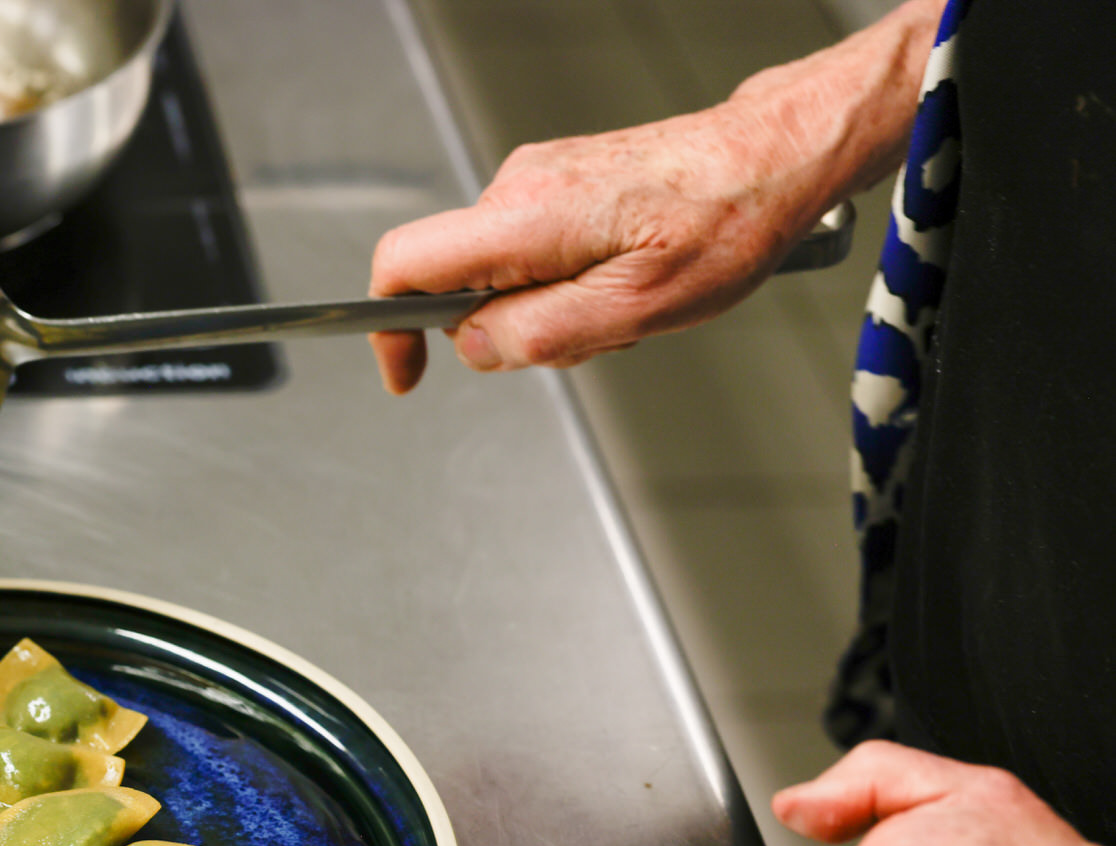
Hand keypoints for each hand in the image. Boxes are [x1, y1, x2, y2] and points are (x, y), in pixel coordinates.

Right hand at [368, 103, 818, 387]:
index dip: (388, 327)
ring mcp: (538, 177)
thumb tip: (476, 346)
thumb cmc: (727, 221)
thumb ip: (541, 333)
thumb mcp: (636, 307)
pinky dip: (566, 280)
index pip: (404, 263)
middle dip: (507, 329)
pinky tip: (624, 275)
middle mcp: (518, 185)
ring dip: (548, 308)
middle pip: (458, 282)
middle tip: (589, 335)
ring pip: (501, 272)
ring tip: (624, 300)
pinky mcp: (561, 180)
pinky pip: (532, 250)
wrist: (773, 155)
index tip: (406, 372)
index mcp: (525, 216)